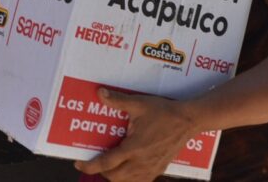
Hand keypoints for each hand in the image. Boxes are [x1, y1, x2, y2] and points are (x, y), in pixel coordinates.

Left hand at [73, 88, 197, 181]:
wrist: (188, 121)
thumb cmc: (164, 112)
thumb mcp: (139, 104)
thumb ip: (118, 101)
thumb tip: (100, 93)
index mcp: (134, 148)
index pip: (106, 163)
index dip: (90, 165)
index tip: (79, 163)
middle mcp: (141, 163)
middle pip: (114, 177)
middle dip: (101, 172)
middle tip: (94, 160)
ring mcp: (151, 169)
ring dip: (115, 177)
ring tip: (109, 165)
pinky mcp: (158, 170)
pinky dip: (129, 179)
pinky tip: (126, 168)